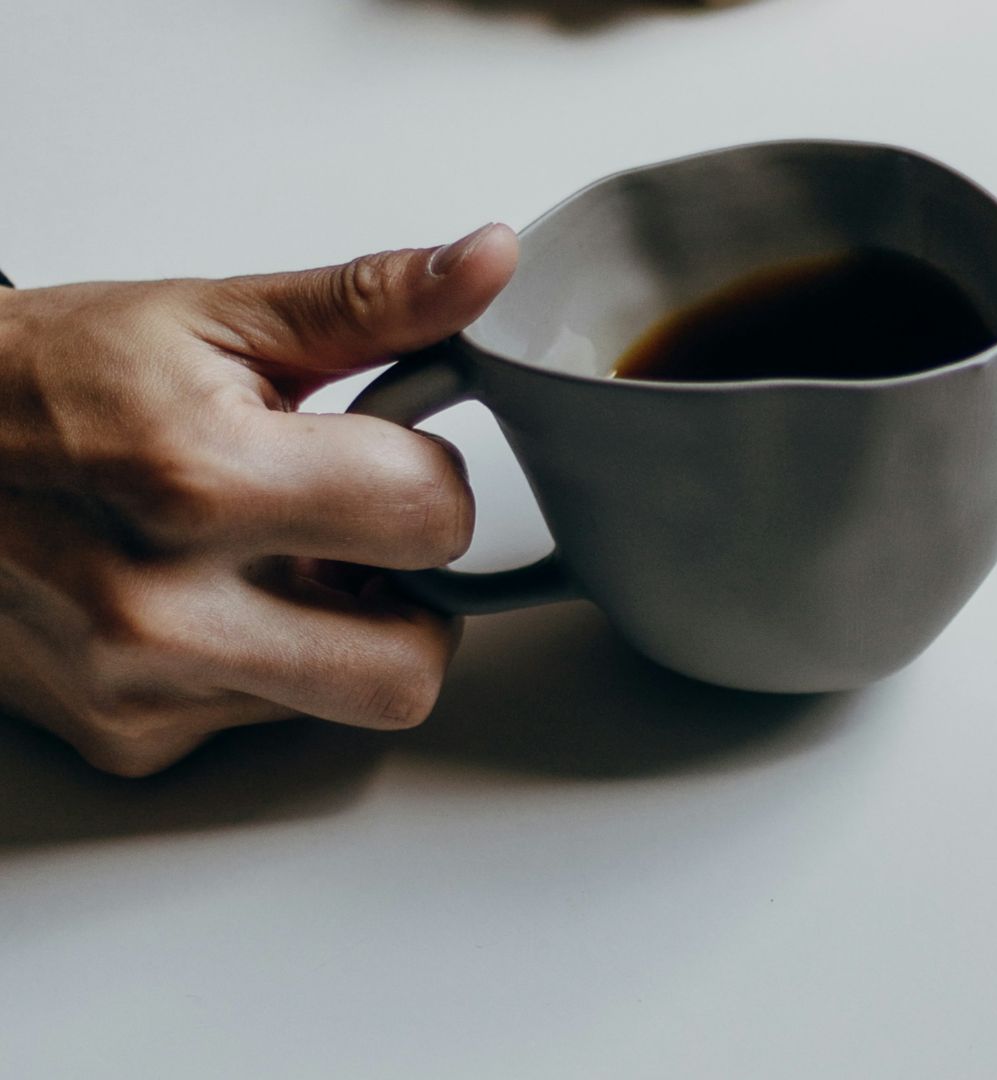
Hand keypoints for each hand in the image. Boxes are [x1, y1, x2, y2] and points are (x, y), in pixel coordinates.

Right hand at [0, 224, 516, 775]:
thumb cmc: (36, 379)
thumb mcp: (209, 318)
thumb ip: (369, 305)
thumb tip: (486, 266)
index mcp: (201, 478)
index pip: (432, 520)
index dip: (429, 479)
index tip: (387, 454)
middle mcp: (164, 607)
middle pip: (409, 666)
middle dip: (413, 599)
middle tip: (360, 535)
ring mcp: (139, 687)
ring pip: (342, 701)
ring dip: (337, 633)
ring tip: (262, 554)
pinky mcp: (123, 737)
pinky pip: (259, 723)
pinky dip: (260, 668)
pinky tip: (204, 600)